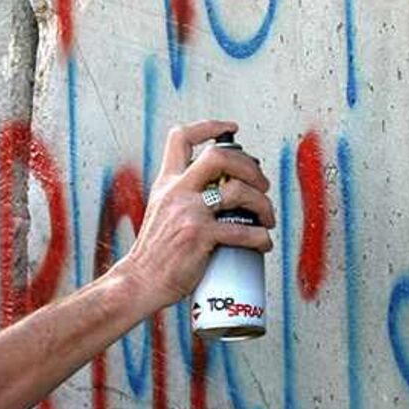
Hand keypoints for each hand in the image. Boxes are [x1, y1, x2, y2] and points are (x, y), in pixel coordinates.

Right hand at [113, 121, 274, 309]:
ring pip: (239, 191)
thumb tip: (221, 188)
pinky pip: (242, 231)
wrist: (141, 281)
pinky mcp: (200, 237)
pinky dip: (261, 237)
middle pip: (219, 156)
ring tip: (267, 218)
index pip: (181, 138)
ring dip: (263, 204)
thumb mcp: (161, 211)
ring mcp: (189, 213)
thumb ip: (183, 195)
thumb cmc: (156, 252)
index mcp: (166, 182)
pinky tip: (263, 243)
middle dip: (249, 165)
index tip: (231, 129)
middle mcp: (177, 192)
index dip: (209, 126)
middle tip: (260, 184)